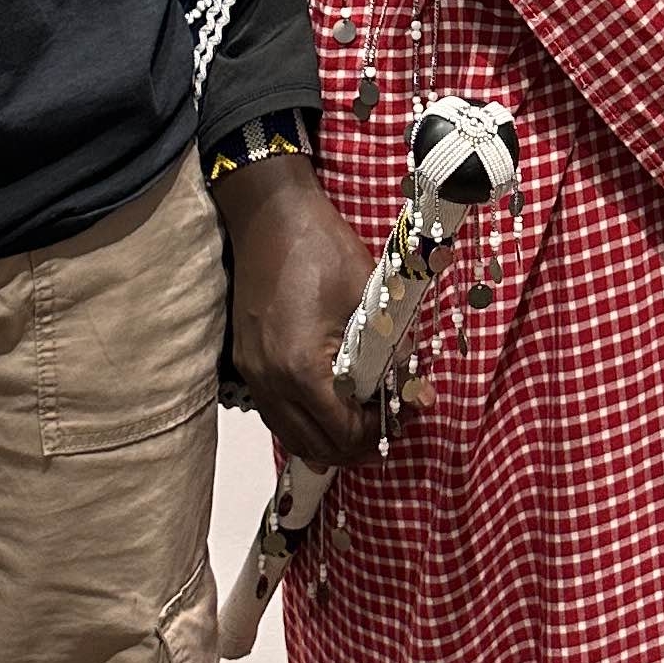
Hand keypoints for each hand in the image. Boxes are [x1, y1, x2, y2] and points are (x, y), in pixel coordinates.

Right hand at [216, 156, 384, 470]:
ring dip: (328, 438)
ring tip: (362, 419)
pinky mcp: (246, 363)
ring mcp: (253, 375)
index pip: (343, 433)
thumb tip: (417, 390)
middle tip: (388, 425)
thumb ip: (392, 352)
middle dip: (355, 445)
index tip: (404, 411)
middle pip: (315, 447)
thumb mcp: (372, 299)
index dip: (378, 432)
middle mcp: (270, 382)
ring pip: (291, 436)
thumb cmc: (324, 249)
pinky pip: (276, 413)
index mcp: (302, 369)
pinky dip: (305, 420)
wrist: (270, 216)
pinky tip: (331, 402)